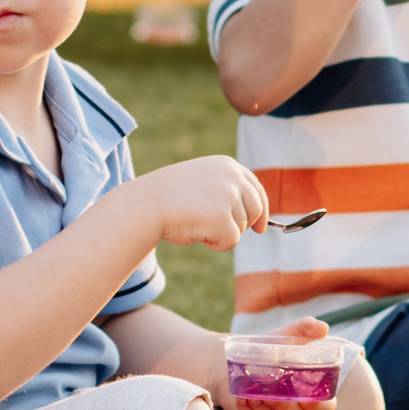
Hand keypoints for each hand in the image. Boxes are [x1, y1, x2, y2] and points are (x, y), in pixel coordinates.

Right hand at [138, 155, 267, 250]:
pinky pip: (231, 241)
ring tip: (197, 224)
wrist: (147, 204)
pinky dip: (216, 244)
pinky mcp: (223, 217)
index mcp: (228, 165)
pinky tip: (197, 233)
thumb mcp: (203, 183)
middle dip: (243, 225)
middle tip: (221, 231)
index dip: (261, 210)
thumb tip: (252, 216)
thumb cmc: (170, 197)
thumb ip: (226, 191)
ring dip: (222, 233)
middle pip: (256, 210)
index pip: (256, 189)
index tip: (260, 227)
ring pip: (241, 228)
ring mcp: (229, 196)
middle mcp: (232, 177)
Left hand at [215, 318, 344, 409]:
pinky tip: (243, 400)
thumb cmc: (268, 347)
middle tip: (274, 393)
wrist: (235, 360)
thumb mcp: (286, 334)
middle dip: (288, 408)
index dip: (321, 406)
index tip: (310, 399)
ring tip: (255, 395)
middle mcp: (297, 408)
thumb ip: (305, 328)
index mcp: (310, 390)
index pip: (325, 405)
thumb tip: (323, 328)